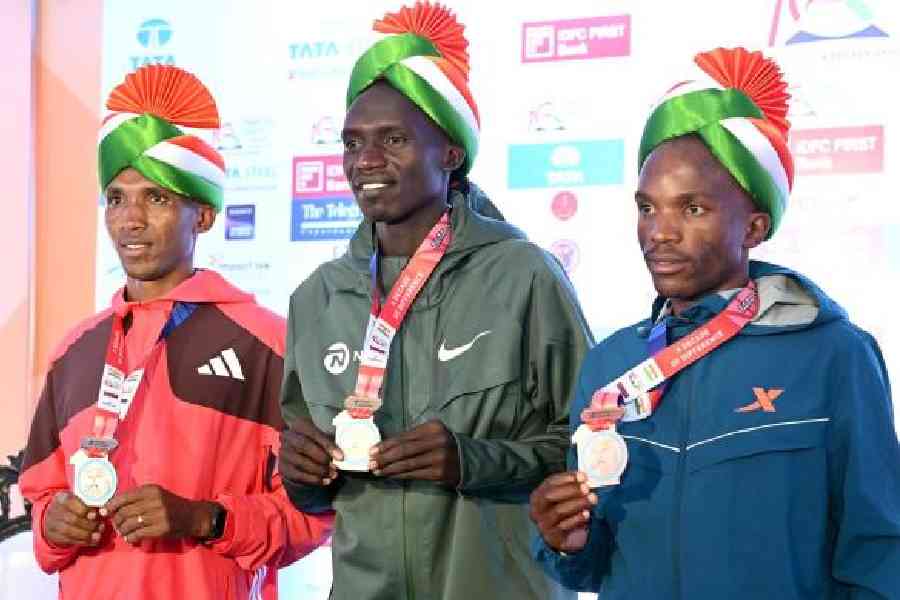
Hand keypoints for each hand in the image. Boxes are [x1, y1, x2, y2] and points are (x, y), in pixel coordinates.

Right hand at [43, 491, 103, 546]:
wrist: (54, 516)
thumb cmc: (73, 506)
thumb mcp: (79, 499)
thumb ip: (89, 503)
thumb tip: (103, 510)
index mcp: (61, 498)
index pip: (71, 502)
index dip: (84, 509)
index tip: (95, 515)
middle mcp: (54, 510)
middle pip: (72, 519)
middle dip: (89, 524)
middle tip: (101, 526)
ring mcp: (52, 524)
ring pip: (69, 531)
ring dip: (87, 535)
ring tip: (98, 535)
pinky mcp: (53, 535)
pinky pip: (68, 540)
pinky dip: (82, 541)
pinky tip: (92, 541)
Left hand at [100, 484, 217, 544]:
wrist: (193, 516)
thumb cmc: (171, 504)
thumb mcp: (156, 495)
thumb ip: (137, 498)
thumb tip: (112, 506)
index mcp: (151, 490)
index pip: (124, 497)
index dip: (111, 505)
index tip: (104, 512)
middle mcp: (154, 500)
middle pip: (125, 512)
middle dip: (117, 521)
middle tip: (117, 525)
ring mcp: (158, 515)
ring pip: (129, 524)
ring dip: (123, 531)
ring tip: (124, 533)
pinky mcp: (161, 528)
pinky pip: (138, 534)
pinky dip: (131, 538)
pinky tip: (132, 539)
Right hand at [279, 417, 342, 485]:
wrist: (295, 452)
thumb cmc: (313, 442)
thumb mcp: (319, 437)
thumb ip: (328, 442)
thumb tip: (340, 455)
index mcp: (299, 424)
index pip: (314, 433)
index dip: (328, 445)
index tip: (341, 457)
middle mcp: (288, 436)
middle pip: (304, 446)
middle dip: (322, 458)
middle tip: (335, 467)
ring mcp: (284, 452)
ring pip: (301, 462)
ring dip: (320, 470)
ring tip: (333, 475)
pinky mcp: (283, 467)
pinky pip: (299, 475)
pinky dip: (314, 479)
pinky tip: (325, 481)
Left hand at [370, 420, 459, 486]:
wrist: (467, 460)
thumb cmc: (443, 445)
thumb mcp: (431, 435)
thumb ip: (413, 439)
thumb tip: (385, 447)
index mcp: (433, 427)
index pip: (404, 436)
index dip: (386, 444)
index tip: (372, 450)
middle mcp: (437, 440)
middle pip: (404, 450)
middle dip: (384, 457)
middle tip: (371, 463)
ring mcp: (439, 457)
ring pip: (407, 463)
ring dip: (389, 468)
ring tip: (377, 471)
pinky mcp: (439, 472)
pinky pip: (414, 473)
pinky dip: (400, 475)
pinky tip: (390, 476)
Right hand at [529, 472, 596, 553]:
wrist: (565, 538)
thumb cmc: (566, 512)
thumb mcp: (566, 498)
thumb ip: (572, 488)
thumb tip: (584, 478)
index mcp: (538, 496)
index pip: (550, 483)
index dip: (566, 478)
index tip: (582, 476)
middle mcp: (536, 509)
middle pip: (550, 495)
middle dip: (571, 490)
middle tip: (587, 488)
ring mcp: (543, 524)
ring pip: (558, 511)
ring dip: (577, 503)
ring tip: (592, 499)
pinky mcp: (552, 537)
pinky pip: (564, 526)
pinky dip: (577, 519)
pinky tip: (587, 514)